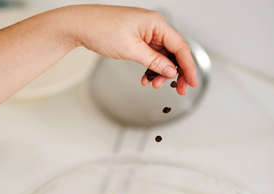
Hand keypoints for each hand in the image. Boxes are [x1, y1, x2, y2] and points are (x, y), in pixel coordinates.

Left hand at [63, 5, 196, 94]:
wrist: (82, 26)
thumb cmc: (102, 30)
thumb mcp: (131, 50)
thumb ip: (154, 62)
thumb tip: (170, 70)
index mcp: (156, 23)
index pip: (180, 47)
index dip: (188, 66)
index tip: (192, 82)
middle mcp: (154, 27)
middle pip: (174, 53)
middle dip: (176, 73)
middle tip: (178, 89)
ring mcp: (146, 33)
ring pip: (163, 57)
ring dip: (161, 73)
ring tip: (153, 84)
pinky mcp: (138, 40)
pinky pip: (151, 56)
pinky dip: (151, 69)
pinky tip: (146, 78)